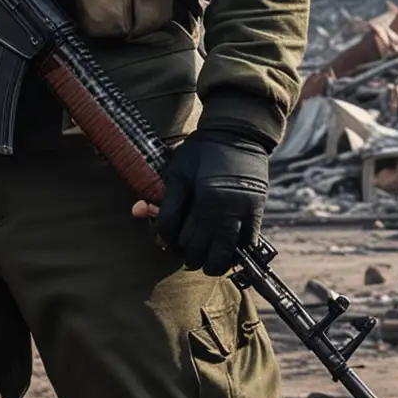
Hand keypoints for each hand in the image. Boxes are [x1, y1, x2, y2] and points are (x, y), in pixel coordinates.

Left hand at [152, 131, 269, 276]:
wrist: (237, 135)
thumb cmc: (201, 151)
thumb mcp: (177, 170)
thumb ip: (165, 198)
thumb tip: (140, 213)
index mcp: (205, 198)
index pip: (179, 237)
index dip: (166, 239)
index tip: (165, 236)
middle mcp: (226, 211)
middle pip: (200, 252)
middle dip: (188, 255)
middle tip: (185, 250)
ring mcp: (244, 214)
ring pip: (224, 256)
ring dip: (210, 262)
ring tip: (203, 257)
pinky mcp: (257, 214)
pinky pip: (246, 246)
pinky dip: (233, 253)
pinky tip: (222, 248)